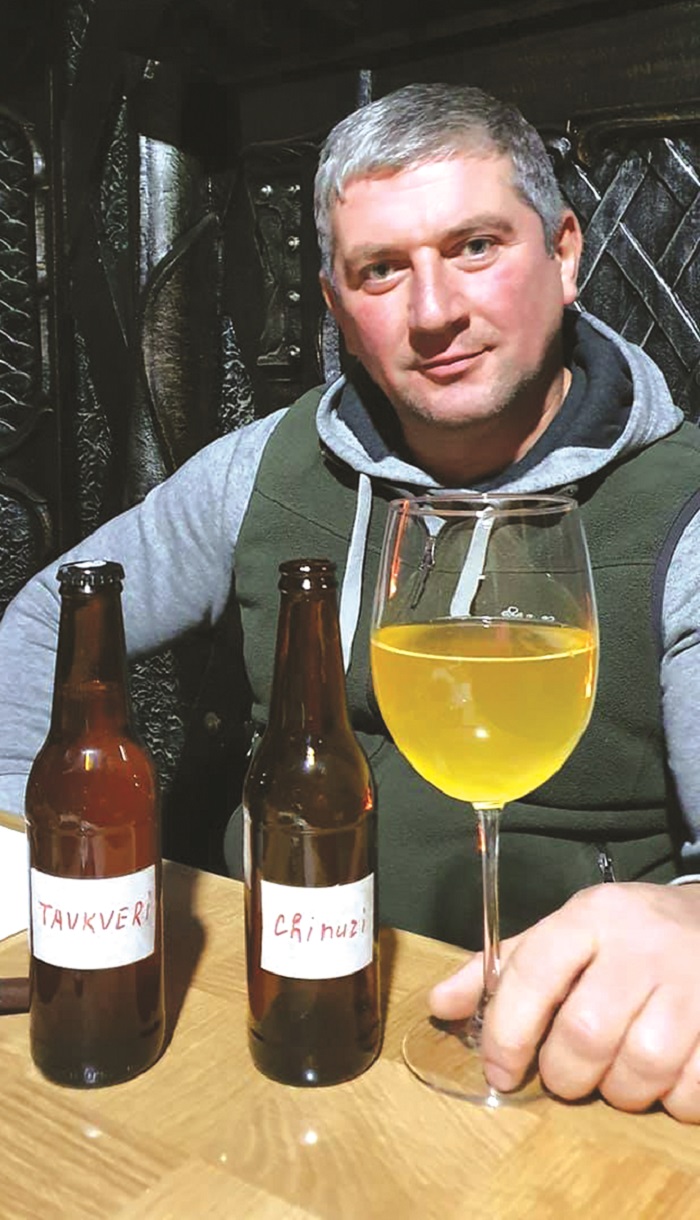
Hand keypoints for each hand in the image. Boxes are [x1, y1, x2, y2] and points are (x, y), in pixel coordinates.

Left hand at [429, 881, 699, 1120]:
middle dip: (564, 1074)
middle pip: (585, 1033)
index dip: (507, 1032)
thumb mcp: (567, 933)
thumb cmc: (628, 935)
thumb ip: (506, 969)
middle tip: (565, 1075)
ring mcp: (691, 984)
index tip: (499, 1071)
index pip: (533, 973)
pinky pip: (691, 1091)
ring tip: (616, 1075)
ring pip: (639, 1068)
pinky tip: (664, 1079)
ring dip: (619, 1092)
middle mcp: (641, 946)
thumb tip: (439, 1006)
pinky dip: (671, 1102)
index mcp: (591, 917)